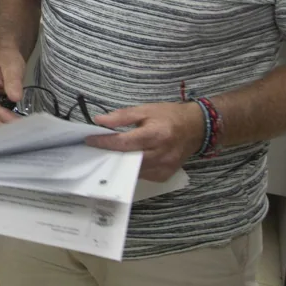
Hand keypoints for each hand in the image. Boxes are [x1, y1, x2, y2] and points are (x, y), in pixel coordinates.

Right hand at [0, 52, 26, 126]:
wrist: (5, 55)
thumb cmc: (8, 59)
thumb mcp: (13, 67)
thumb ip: (13, 81)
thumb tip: (15, 97)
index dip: (4, 117)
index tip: (17, 123)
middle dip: (4, 123)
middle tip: (21, 128)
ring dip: (3, 123)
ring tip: (18, 127)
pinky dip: (2, 120)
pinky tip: (12, 122)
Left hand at [84, 101, 204, 181]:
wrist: (196, 128)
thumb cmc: (169, 116)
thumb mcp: (146, 110)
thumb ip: (122, 116)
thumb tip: (99, 121)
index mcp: (156, 135)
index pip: (124, 142)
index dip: (105, 142)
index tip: (89, 140)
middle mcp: (161, 154)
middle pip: (127, 159)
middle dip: (109, 156)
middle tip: (93, 151)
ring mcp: (164, 168)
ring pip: (133, 171)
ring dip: (118, 164)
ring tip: (105, 156)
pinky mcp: (165, 176)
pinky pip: (142, 176)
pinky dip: (131, 169)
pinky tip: (124, 161)